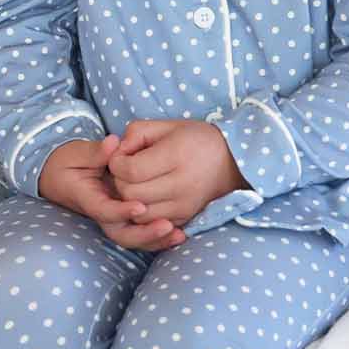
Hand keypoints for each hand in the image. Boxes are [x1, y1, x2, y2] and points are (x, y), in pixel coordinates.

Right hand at [38, 135, 185, 250]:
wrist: (57, 176)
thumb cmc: (66, 162)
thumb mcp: (77, 154)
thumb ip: (96, 151)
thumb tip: (113, 143)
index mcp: (87, 198)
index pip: (104, 210)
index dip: (122, 211)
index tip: (141, 206)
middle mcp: (101, 213)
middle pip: (121, 234)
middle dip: (145, 234)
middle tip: (168, 226)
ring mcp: (112, 219)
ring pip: (133, 238)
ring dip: (156, 240)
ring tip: (178, 235)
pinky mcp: (123, 219)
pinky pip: (141, 234)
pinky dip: (159, 238)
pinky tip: (179, 235)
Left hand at [108, 118, 246, 226]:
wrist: (231, 161)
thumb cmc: (194, 139)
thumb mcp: (166, 125)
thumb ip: (136, 133)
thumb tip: (116, 152)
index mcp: (176, 156)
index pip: (131, 171)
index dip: (117, 164)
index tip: (121, 157)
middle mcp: (182, 185)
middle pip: (131, 194)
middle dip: (120, 182)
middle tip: (126, 171)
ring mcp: (185, 205)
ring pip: (139, 214)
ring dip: (129, 200)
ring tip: (135, 184)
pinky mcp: (185, 217)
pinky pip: (152, 223)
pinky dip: (143, 213)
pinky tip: (146, 197)